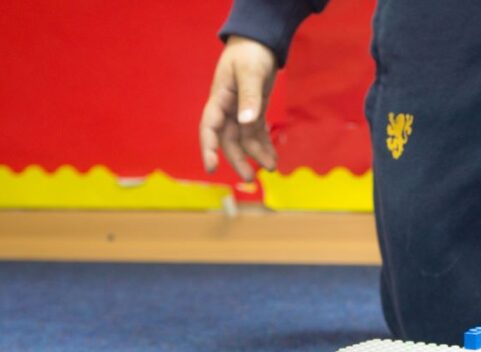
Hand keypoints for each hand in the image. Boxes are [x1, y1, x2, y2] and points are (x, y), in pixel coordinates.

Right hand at [199, 36, 277, 180]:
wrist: (258, 42)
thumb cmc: (249, 53)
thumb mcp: (250, 72)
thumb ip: (249, 96)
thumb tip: (246, 121)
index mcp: (219, 99)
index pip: (209, 127)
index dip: (208, 148)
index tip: (211, 167)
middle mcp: (227, 109)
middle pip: (228, 140)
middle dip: (237, 160)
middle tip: (248, 179)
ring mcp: (239, 112)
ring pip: (244, 140)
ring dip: (256, 154)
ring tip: (271, 167)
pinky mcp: (253, 112)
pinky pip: (256, 133)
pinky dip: (264, 146)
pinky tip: (273, 158)